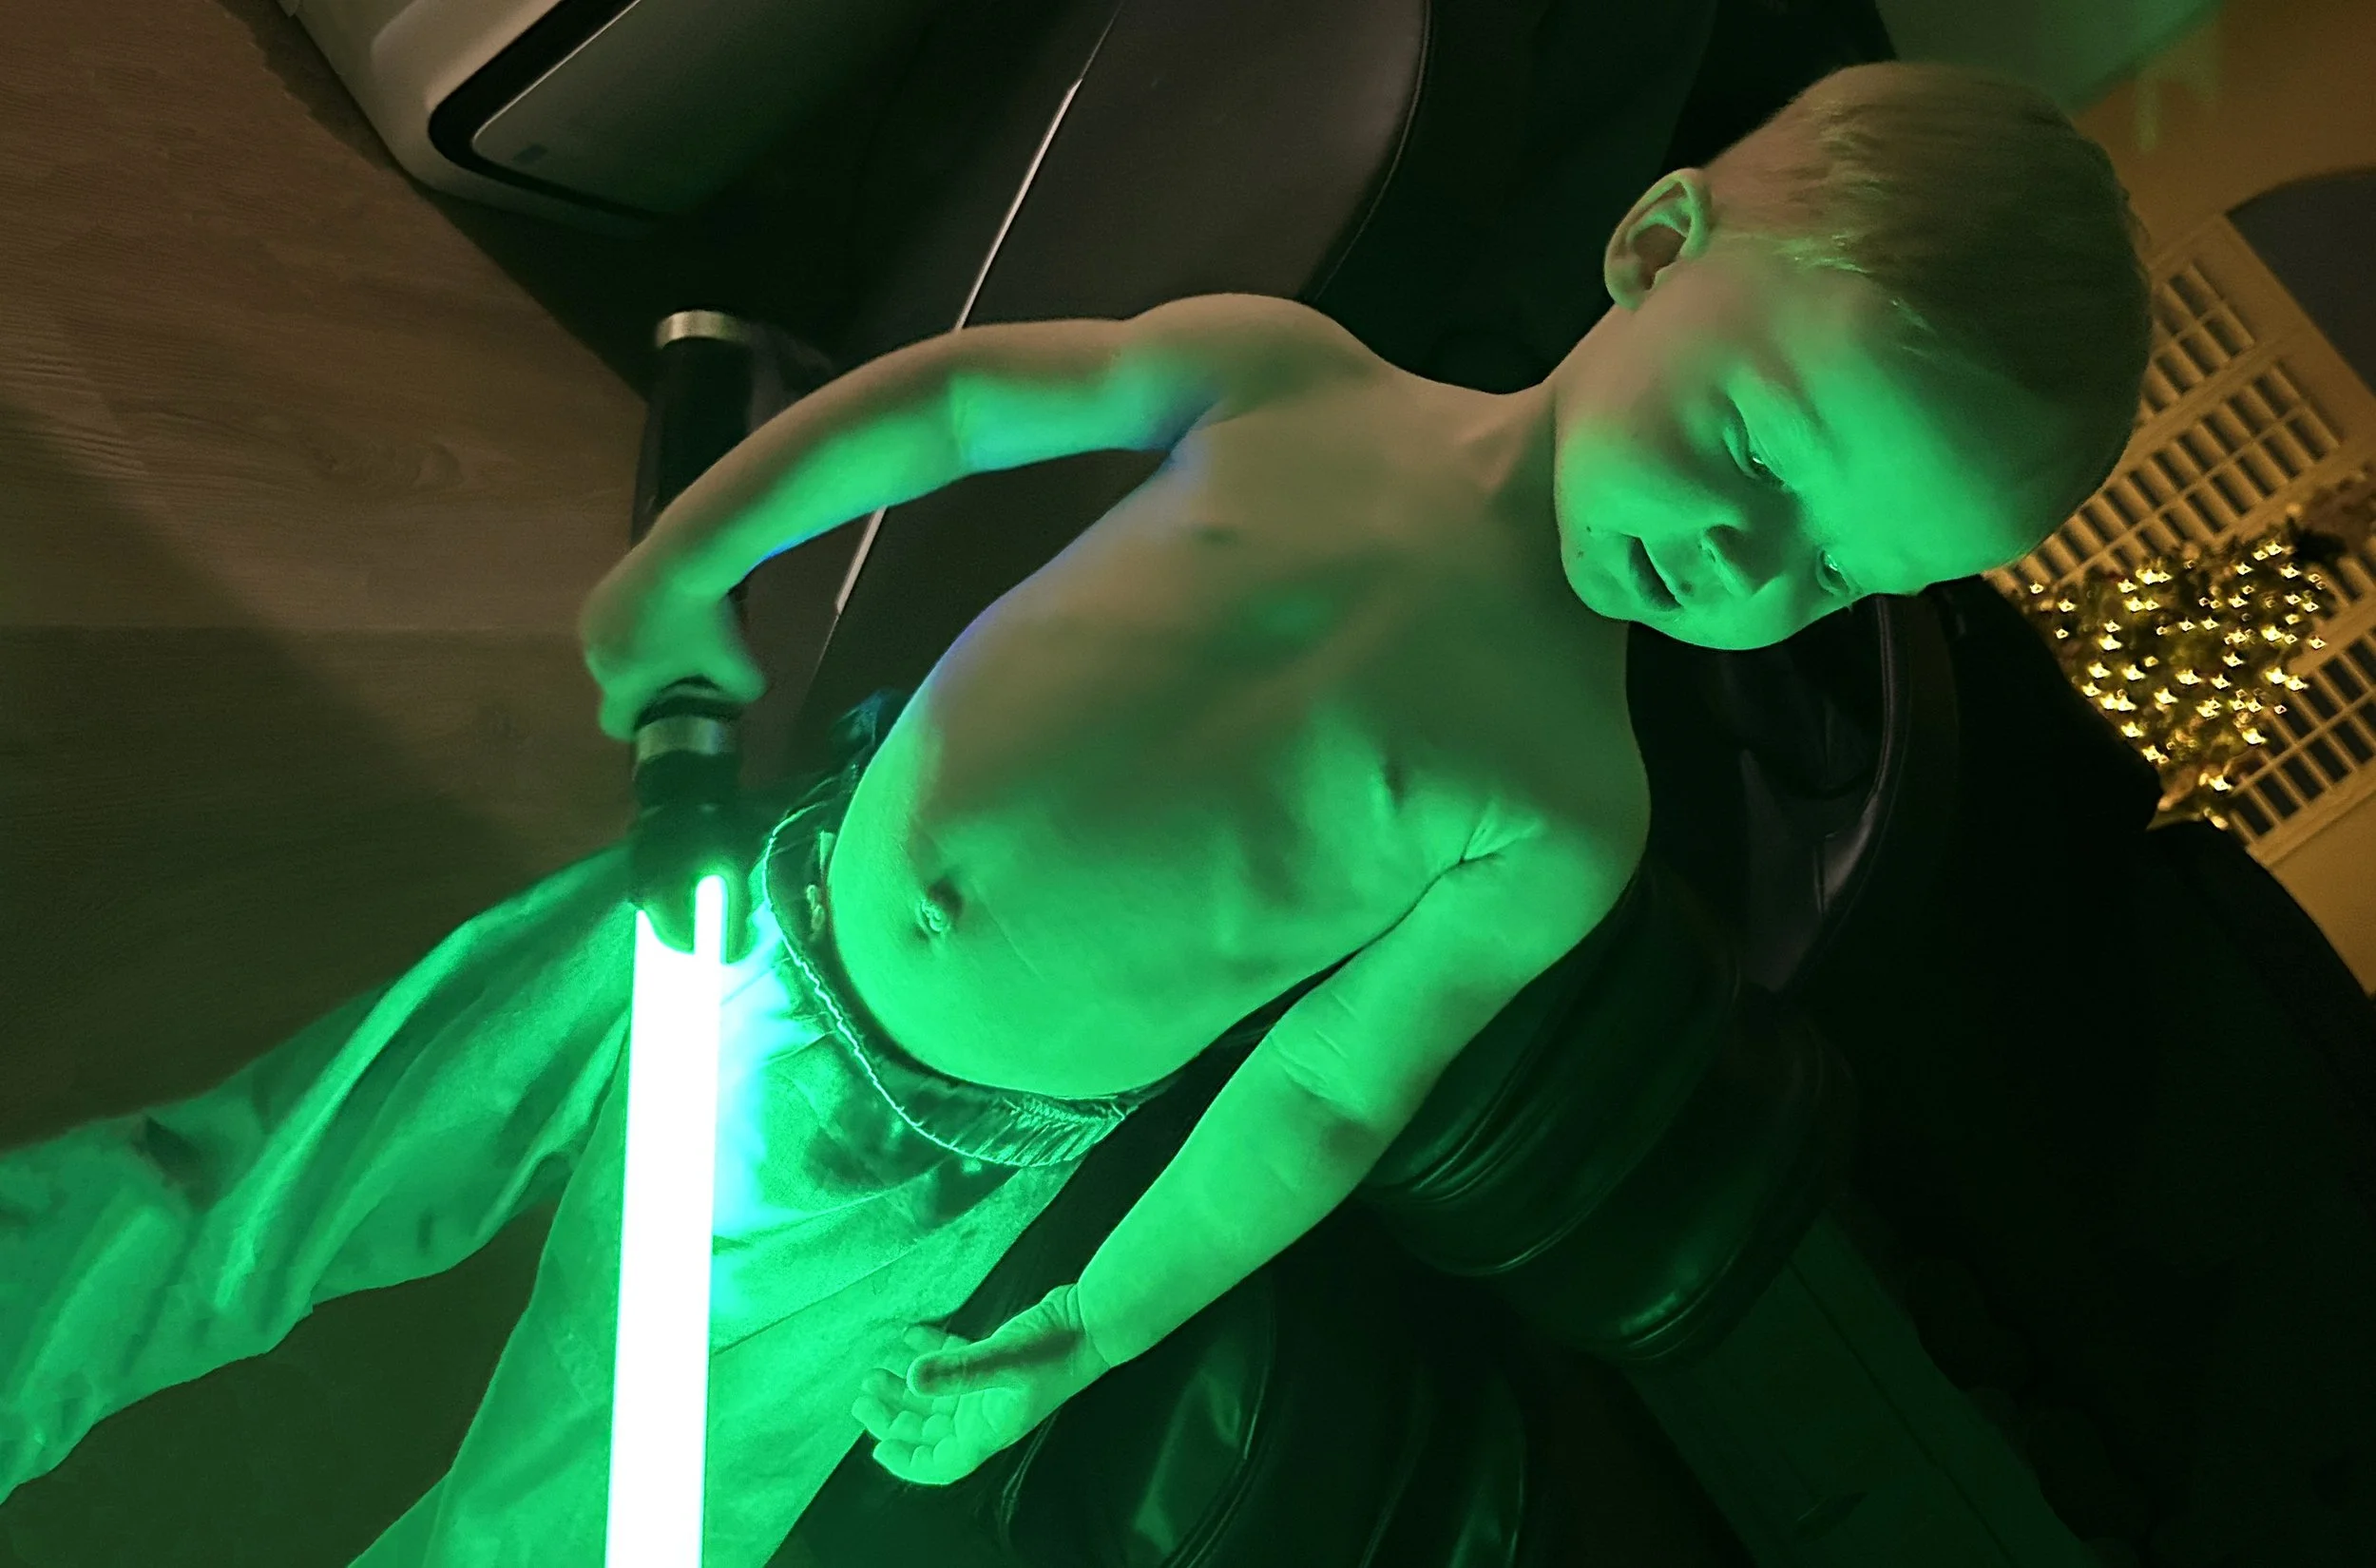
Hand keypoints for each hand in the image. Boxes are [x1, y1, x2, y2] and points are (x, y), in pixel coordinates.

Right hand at [577, 557, 765, 741]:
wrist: (685, 556)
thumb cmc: (705, 618)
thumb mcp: (736, 663)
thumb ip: (743, 692)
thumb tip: (745, 699)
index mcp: (621, 682)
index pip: (615, 725)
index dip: (640, 727)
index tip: (664, 717)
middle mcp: (595, 658)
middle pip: (616, 689)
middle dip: (642, 688)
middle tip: (675, 674)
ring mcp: (590, 624)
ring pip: (611, 657)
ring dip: (633, 657)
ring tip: (665, 641)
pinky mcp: (593, 596)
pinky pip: (608, 629)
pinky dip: (627, 630)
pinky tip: (653, 616)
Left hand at [851, 1284, 1113, 1486]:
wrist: (1094, 1320)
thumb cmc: (1055, 1349)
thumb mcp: (1003, 1361)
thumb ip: (957, 1370)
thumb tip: (911, 1377)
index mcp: (987, 1429)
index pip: (941, 1463)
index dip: (907, 1463)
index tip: (876, 1449)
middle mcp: (986, 1415)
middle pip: (930, 1430)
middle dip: (894, 1419)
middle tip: (862, 1398)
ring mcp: (991, 1389)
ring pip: (938, 1398)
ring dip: (906, 1388)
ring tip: (875, 1372)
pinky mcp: (997, 1360)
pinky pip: (955, 1362)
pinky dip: (931, 1352)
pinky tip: (910, 1335)